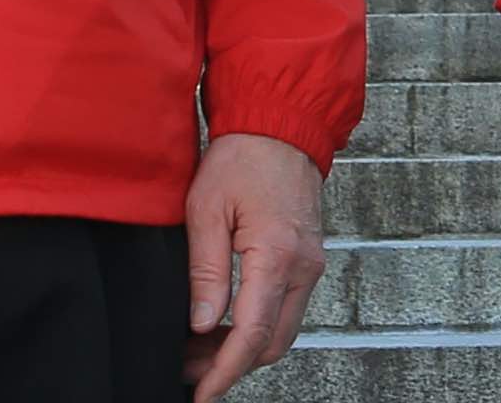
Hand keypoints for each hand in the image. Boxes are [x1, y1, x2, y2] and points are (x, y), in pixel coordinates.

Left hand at [181, 132, 326, 402]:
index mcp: (277, 256)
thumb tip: (203, 324)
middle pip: (273, 342)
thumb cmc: (242, 158)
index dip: (224, 370)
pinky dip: (257, 325)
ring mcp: (310, 265)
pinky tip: (224, 323)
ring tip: (199, 349)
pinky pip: (287, 308)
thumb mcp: (206, 210)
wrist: (281, 125)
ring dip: (244, 347)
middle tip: (189, 371)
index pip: (253, 333)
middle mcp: (303, 267)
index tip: (201, 393)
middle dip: (232, 366)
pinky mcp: (307, 260)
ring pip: (282, 330)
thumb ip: (205, 272)